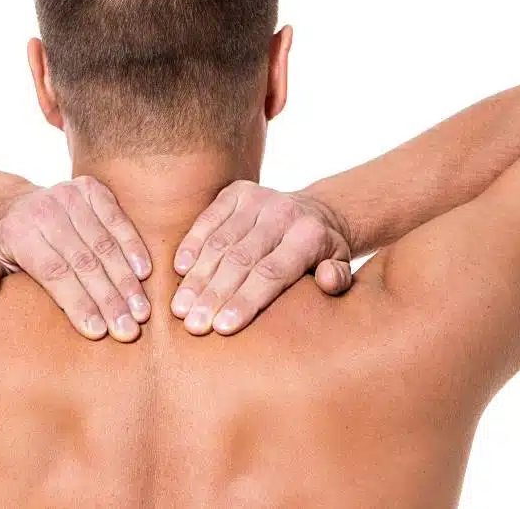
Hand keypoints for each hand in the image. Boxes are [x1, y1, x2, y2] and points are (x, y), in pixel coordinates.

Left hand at [0, 176, 151, 342]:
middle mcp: (45, 209)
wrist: (19, 205)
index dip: (77, 302)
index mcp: (18, 232)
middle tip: (127, 331)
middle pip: (83, 261)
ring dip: (126, 280)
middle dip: (108, 299)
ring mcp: (70, 195)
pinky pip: (118, 220)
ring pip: (104, 244)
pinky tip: (145, 274)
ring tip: (141, 311)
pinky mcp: (92, 188)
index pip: (54, 272)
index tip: (97, 332)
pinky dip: (133, 247)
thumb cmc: (9, 247)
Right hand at [171, 180, 352, 335]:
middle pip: (241, 259)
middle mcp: (282, 213)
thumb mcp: (341, 266)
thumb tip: (325, 280)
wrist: (314, 211)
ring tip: (179, 307)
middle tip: (193, 325)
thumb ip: (338, 278)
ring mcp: (257, 198)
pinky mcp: (236, 192)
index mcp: (310, 235)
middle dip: (214, 295)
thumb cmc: (321, 254)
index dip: (246, 300)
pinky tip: (179, 271)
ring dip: (197, 277)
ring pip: (220, 242)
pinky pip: (208, 219)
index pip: (273, 272)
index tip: (222, 327)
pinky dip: (191, 245)